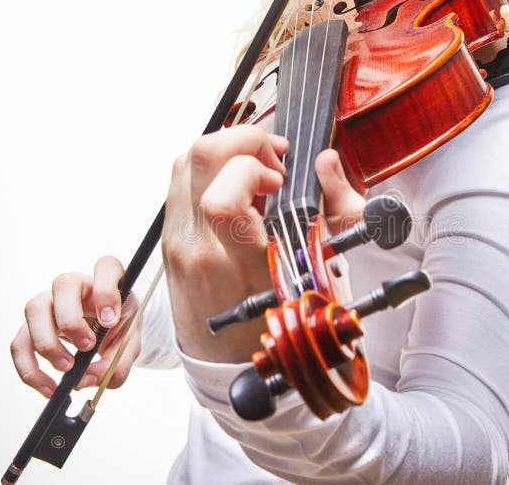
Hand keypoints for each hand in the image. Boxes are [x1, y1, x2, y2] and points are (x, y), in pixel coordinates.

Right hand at [10, 256, 139, 397]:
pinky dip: (30, 368)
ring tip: (67, 367)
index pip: (107, 267)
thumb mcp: (129, 343)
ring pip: (34, 309)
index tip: (110, 320)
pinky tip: (48, 387)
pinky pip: (20, 342)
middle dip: (72, 320)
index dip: (107, 292)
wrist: (107, 331)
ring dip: (47, 343)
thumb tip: (84, 380)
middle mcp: (76, 285)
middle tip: (87, 347)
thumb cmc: (118, 327)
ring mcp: (51, 302)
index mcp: (108, 279)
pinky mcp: (33, 325)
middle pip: (63, 284)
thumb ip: (116, 364)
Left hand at [162, 126, 363, 363]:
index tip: (280, 178)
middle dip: (241, 139)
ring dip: (225, 149)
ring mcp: (177, 244)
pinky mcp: (170, 241)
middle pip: (197, 159)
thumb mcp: (323, 277)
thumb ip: (339, 212)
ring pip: (184, 163)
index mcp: (240, 266)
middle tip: (272, 160)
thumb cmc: (283, 326)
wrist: (233, 368)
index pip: (222, 197)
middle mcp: (198, 250)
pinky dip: (211, 168)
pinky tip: (238, 184)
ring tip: (257, 169)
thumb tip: (326, 161)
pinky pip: (180, 183)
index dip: (253, 168)